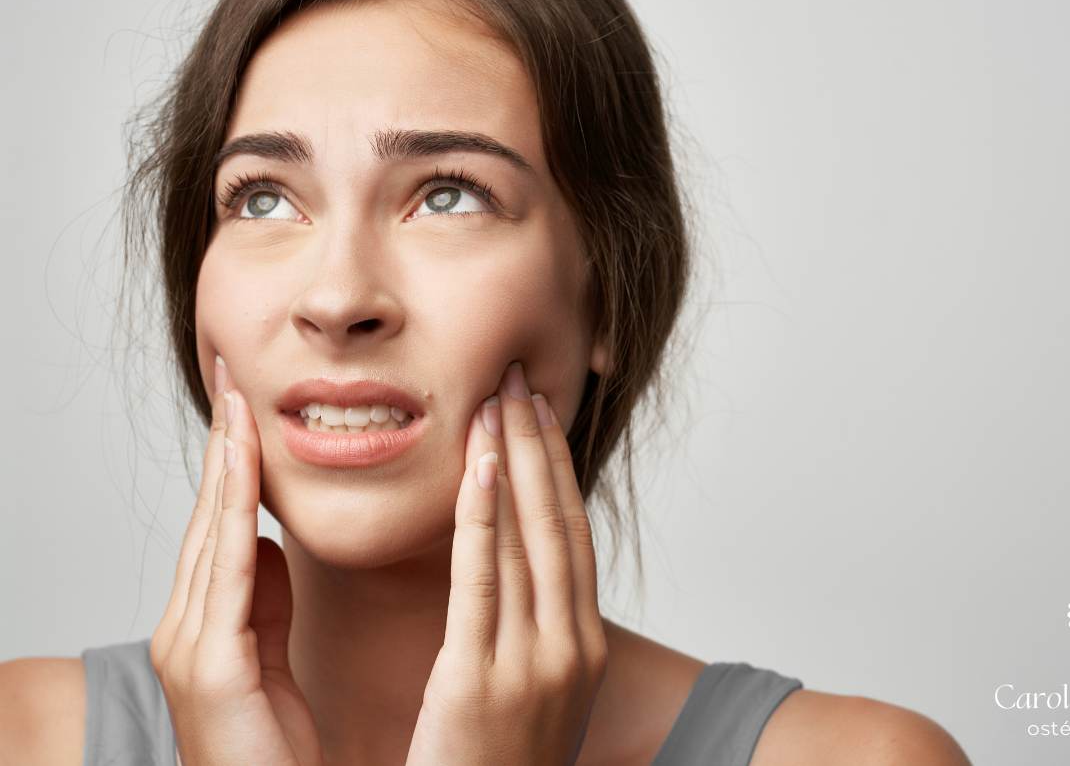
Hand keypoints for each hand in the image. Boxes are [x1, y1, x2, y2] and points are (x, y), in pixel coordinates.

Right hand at [150, 354, 322, 765]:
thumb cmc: (273, 748)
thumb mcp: (272, 654)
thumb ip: (268, 599)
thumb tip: (274, 543)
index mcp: (205, 623)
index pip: (222, 523)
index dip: (233, 460)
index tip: (246, 403)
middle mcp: (185, 625)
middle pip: (211, 515)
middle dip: (223, 443)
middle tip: (234, 375)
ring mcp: (189, 644)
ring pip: (214, 530)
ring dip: (228, 462)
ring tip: (240, 401)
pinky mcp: (208, 665)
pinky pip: (229, 569)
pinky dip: (235, 509)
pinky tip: (244, 464)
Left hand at [404, 360, 607, 765]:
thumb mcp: (532, 697)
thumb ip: (529, 635)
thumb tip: (511, 576)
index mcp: (582, 649)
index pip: (572, 537)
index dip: (557, 469)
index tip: (538, 415)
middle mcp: (569, 649)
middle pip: (557, 524)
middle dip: (538, 447)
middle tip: (518, 381)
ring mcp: (533, 666)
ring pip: (526, 539)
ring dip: (512, 462)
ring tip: (495, 402)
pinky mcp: (479, 681)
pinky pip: (483, 581)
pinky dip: (483, 517)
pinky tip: (478, 467)